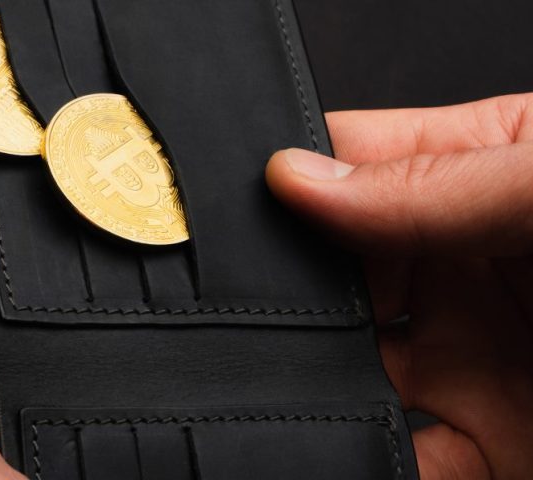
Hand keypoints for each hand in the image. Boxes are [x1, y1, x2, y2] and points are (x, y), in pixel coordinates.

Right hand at [266, 93, 532, 478]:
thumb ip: (436, 185)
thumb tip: (303, 179)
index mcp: (484, 176)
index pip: (350, 164)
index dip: (277, 180)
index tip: (213, 205)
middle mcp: (466, 272)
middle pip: (327, 277)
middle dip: (276, 292)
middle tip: (229, 305)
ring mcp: (474, 365)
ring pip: (343, 371)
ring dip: (301, 377)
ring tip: (270, 375)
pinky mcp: (489, 449)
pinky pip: (395, 457)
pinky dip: (349, 455)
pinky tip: (326, 438)